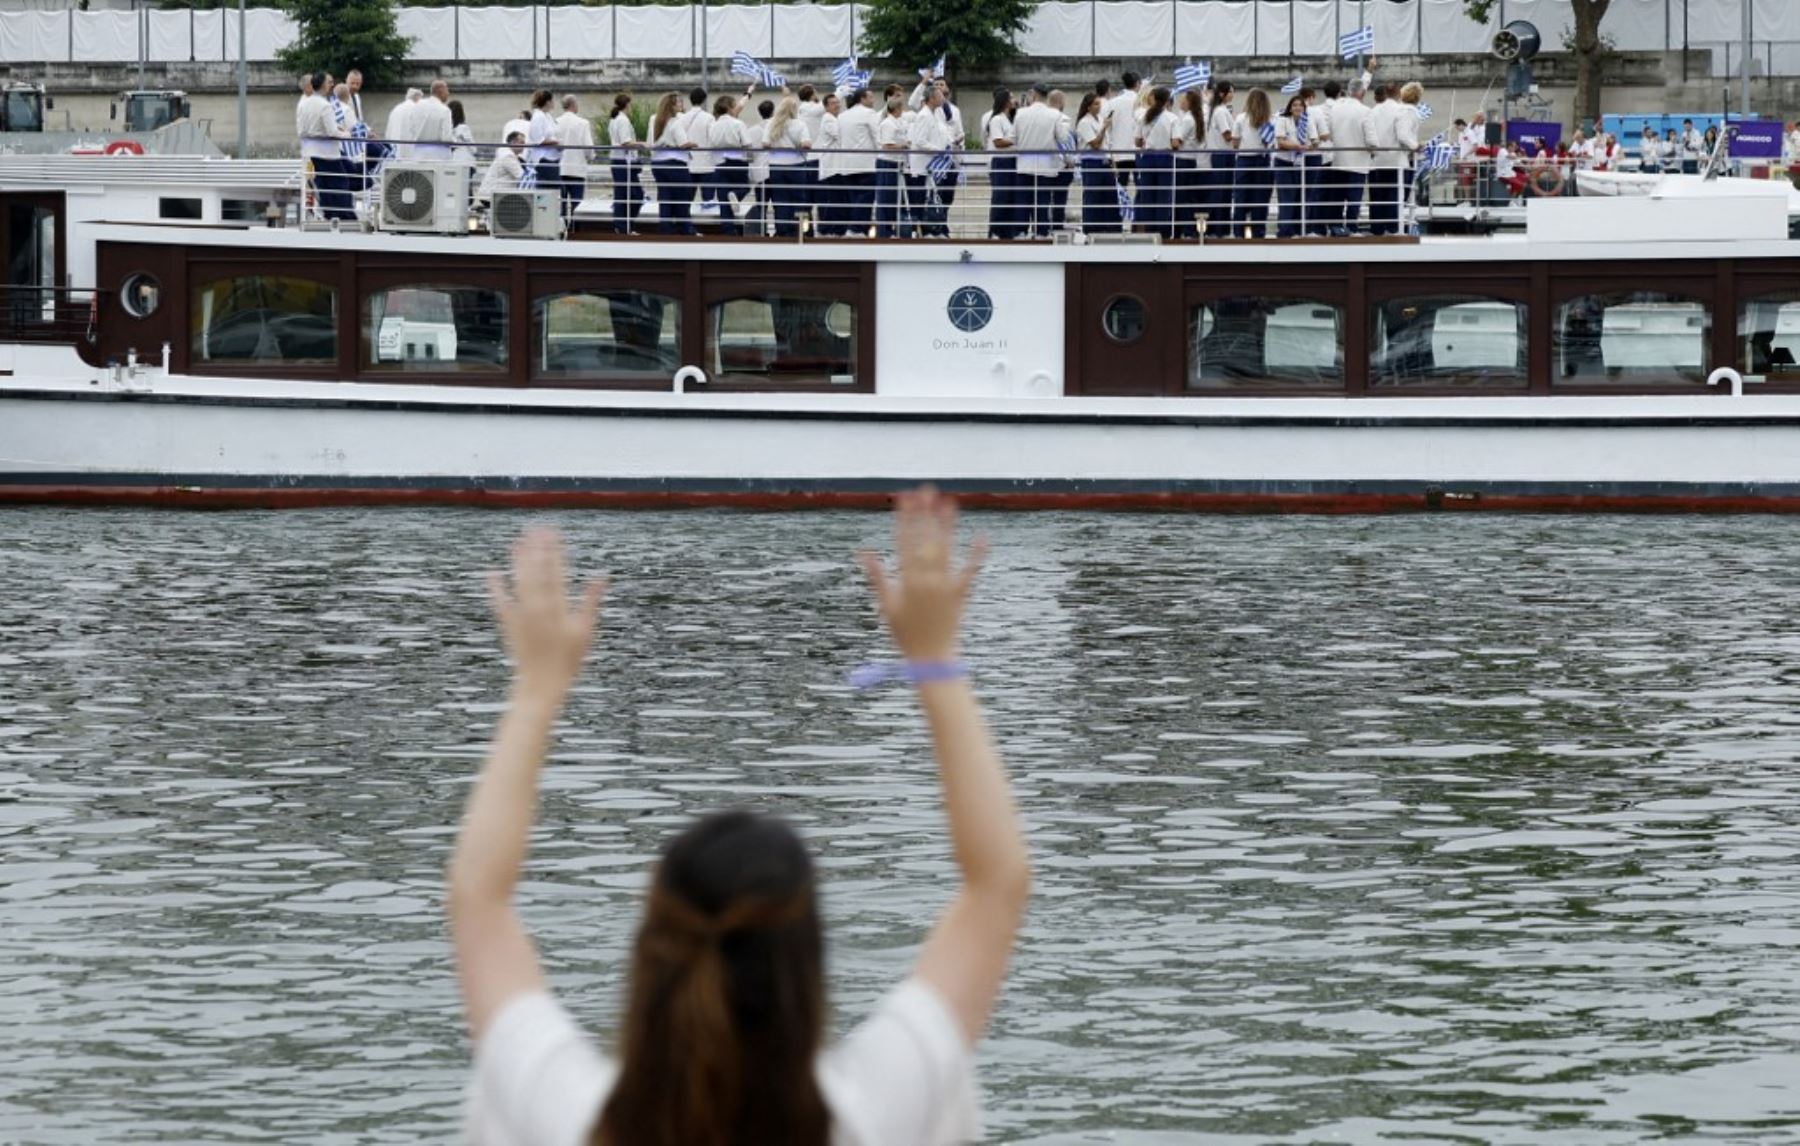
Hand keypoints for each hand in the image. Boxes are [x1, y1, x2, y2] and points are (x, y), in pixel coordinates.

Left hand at [487, 528, 605, 696]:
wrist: (541, 683)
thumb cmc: (568, 660)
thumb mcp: (585, 630)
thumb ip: (590, 600)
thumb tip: (601, 576)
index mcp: (558, 606)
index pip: (556, 571)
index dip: (554, 550)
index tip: (553, 533)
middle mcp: (537, 606)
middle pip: (536, 570)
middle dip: (536, 548)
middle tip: (536, 528)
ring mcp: (521, 614)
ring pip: (519, 580)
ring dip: (518, 560)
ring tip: (518, 541)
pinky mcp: (509, 624)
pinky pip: (500, 601)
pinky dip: (496, 586)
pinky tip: (493, 572)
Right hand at [858, 486, 985, 662]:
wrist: (931, 657)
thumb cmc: (905, 634)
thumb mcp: (886, 605)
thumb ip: (877, 577)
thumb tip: (864, 553)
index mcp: (907, 580)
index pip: (904, 541)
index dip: (904, 517)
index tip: (904, 498)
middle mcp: (927, 579)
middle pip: (925, 539)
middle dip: (925, 513)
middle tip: (926, 490)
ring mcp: (946, 585)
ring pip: (946, 548)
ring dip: (947, 525)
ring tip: (949, 502)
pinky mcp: (961, 593)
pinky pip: (970, 571)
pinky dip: (977, 555)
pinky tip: (982, 537)